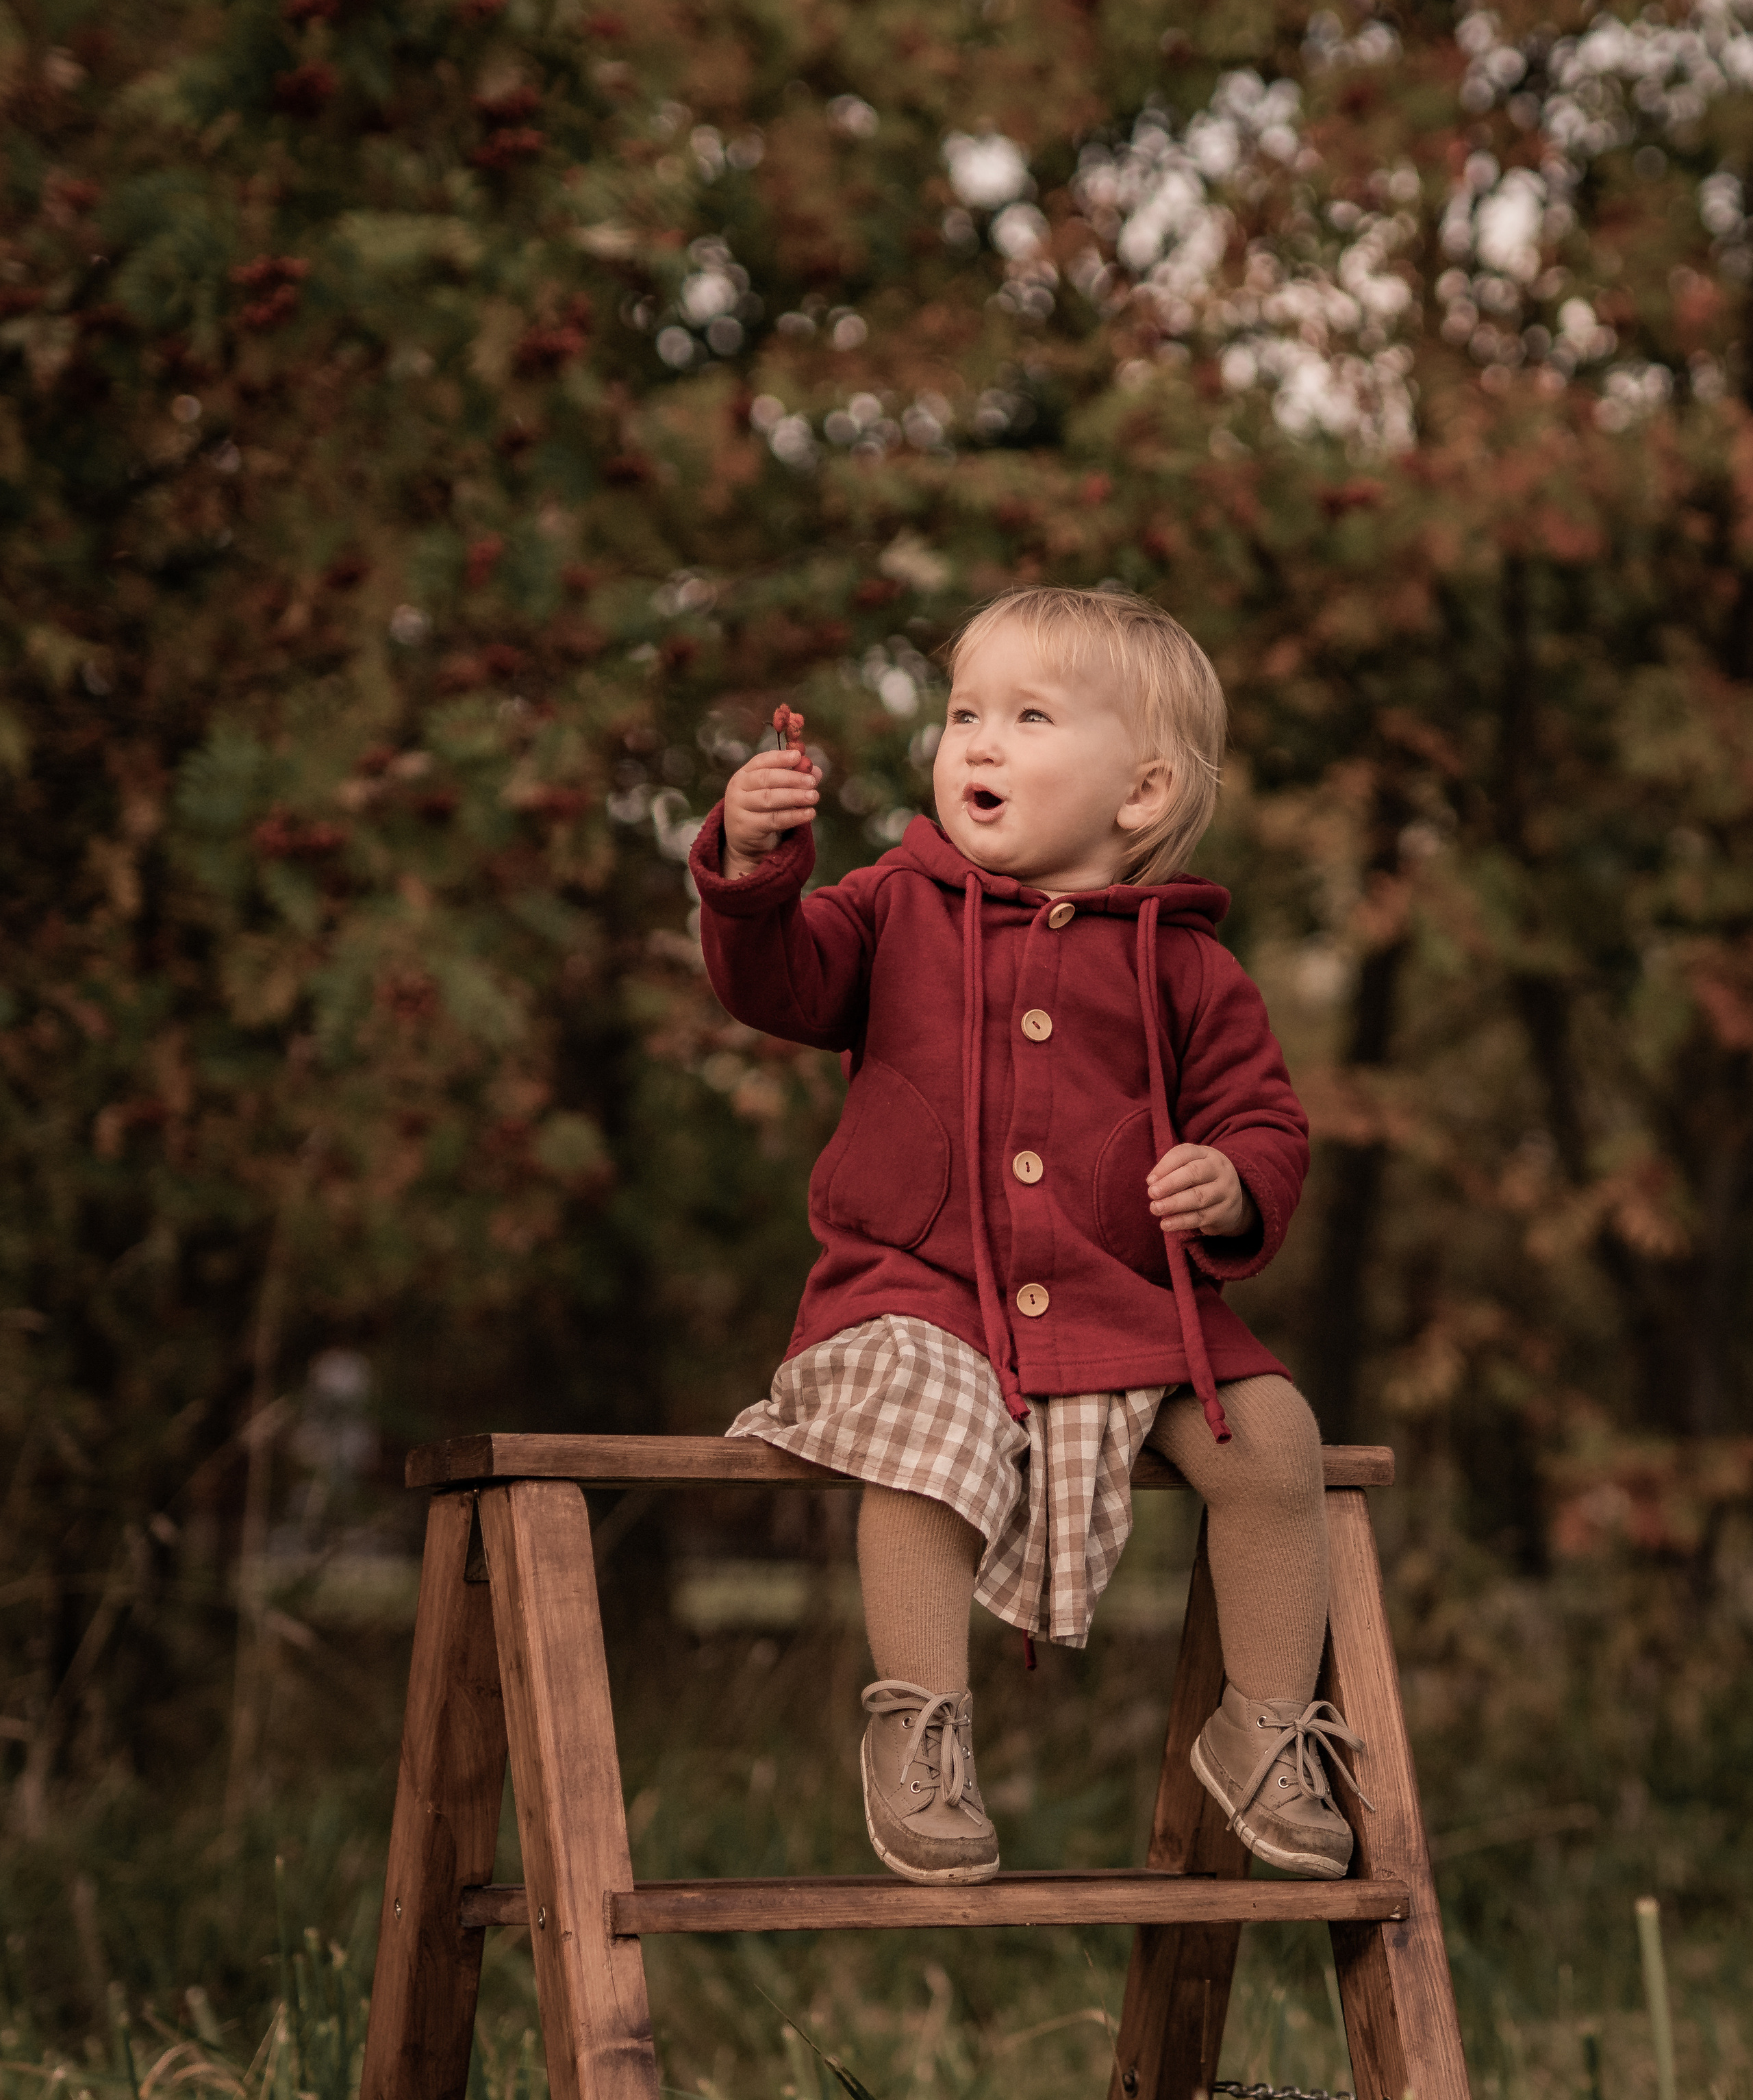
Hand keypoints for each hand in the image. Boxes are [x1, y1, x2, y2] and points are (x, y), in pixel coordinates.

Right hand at [721, 746, 821, 876]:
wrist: (745, 840)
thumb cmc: (762, 810)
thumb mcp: (776, 792)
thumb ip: (795, 779)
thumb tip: (816, 771)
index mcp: (744, 774)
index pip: (761, 761)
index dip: (780, 758)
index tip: (798, 756)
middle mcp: (738, 789)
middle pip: (765, 778)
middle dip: (791, 778)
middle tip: (811, 782)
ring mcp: (739, 808)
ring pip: (769, 799)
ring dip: (794, 797)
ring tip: (813, 797)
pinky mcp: (747, 827)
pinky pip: (773, 820)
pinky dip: (793, 816)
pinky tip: (809, 814)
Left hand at [1147, 1143, 1256, 1239]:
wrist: (1234, 1202)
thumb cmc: (1202, 1181)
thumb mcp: (1190, 1167)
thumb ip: (1171, 1170)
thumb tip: (1152, 1182)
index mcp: (1207, 1154)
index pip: (1184, 1153)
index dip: (1165, 1166)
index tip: (1149, 1181)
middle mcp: (1219, 1170)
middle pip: (1193, 1173)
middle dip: (1170, 1183)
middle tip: (1152, 1193)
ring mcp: (1225, 1191)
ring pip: (1198, 1197)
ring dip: (1173, 1204)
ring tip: (1155, 1208)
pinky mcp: (1225, 1212)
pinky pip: (1200, 1217)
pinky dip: (1181, 1221)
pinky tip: (1166, 1224)